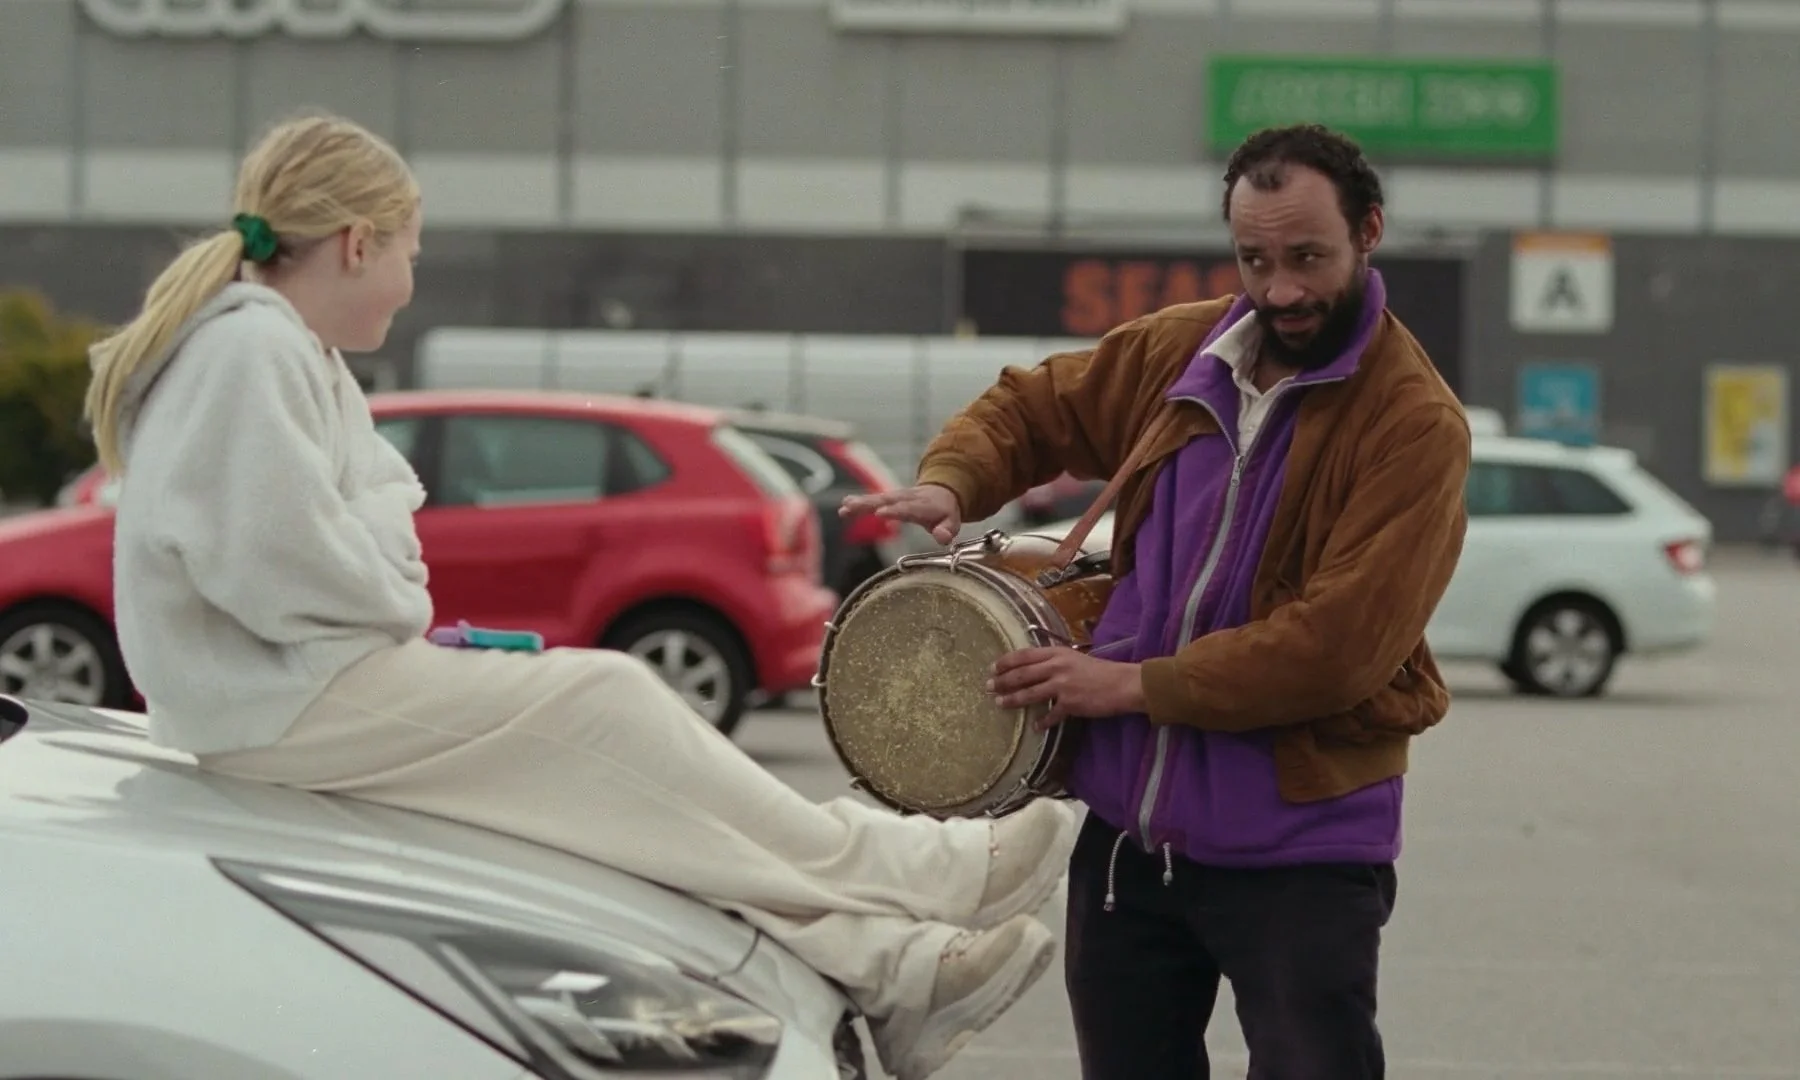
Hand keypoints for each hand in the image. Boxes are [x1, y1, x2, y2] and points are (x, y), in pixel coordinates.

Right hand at [839, 483, 962, 544]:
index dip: (894, 511)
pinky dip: (859, 501)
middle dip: (869, 504)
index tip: (879, 514)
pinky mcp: (888, 498)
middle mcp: (907, 498)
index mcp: (923, 505)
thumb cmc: (945, 512)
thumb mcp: (952, 522)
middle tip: (851, 507)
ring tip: (844, 507)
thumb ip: (947, 530)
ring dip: (860, 502)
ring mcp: (896, 496)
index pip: (907, 508)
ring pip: (876, 499)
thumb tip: (942, 537)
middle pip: (886, 500)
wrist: (942, 492)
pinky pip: (873, 499)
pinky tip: (844, 505)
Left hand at [986, 646, 1145, 729]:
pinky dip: (1043, 722)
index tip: (993, 667)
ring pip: (1030, 693)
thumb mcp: (1075, 658)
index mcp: (1058, 653)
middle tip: (988, 687)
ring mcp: (1063, 686)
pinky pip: (1051, 715)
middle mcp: (1057, 667)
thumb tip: (1033, 669)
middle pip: (1023, 674)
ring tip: (1000, 704)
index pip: (1025, 655)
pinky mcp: (1071, 704)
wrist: (1123, 684)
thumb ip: (1054, 662)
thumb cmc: (1100, 671)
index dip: (1006, 661)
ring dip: (1013, 699)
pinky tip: (1035, 727)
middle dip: (1002, 681)